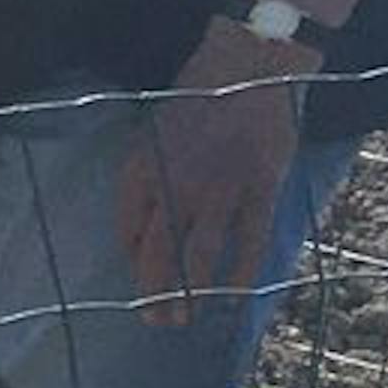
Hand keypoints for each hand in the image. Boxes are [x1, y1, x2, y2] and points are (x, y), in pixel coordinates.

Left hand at [109, 27, 310, 319]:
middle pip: (157, 254)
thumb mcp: (150, 133)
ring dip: (190, 294)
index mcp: (141, 171)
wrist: (246, 66)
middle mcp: (175, 187)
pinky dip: (241, 272)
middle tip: (156, 321)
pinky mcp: (259, 188)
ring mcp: (218, 191)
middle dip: (153, 294)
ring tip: (185, 320)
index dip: (132, 260)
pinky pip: (248, 241)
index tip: (140, 276)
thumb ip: (144, 178)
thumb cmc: (194, 97)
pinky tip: (235, 295)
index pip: (127, 231)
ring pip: (199, 256)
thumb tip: (141, 224)